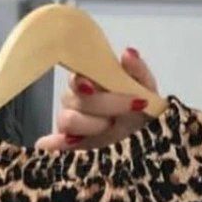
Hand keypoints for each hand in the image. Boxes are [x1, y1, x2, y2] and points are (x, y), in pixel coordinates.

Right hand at [34, 48, 158, 150]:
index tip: (95, 87)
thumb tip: (128, 53)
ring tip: (112, 128)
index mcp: (90, 84)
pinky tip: (71, 143)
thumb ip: (138, 72)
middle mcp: (77, 103)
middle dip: (101, 105)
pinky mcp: (69, 148)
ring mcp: (72, 127)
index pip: (76, 78)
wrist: (149, 142)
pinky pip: (52, 145)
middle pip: (72, 100)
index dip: (82, 82)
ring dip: (90, 125)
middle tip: (125, 111)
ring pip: (66, 121)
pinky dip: (56, 145)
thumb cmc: (143, 113)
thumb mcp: (147, 91)